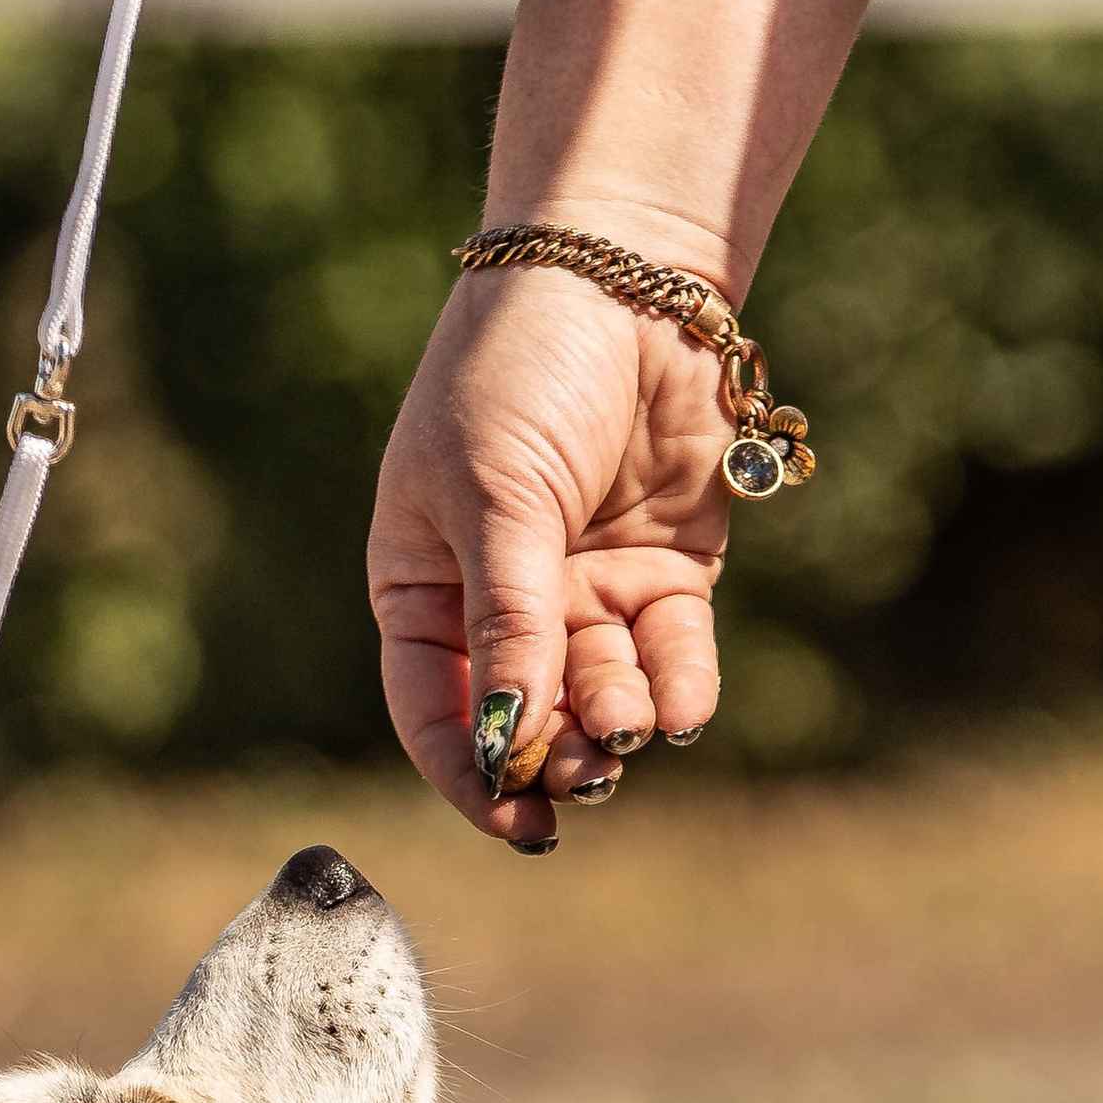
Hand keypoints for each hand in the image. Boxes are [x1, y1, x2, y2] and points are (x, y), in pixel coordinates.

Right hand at [367, 262, 732, 845]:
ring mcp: (585, 594)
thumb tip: (513, 744)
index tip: (511, 823)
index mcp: (424, 590)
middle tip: (585, 769)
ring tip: (626, 717)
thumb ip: (508, 623)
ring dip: (613, 721)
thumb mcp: (494, 497)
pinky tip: (679, 707)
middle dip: (556, 755)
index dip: (470, 775)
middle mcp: (501, 607)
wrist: (624, 280)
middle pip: (525, 720)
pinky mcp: (662, 578)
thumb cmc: (519, 374)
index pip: (435, 712)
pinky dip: (677, 691)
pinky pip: (669, 659)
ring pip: (599, 698)